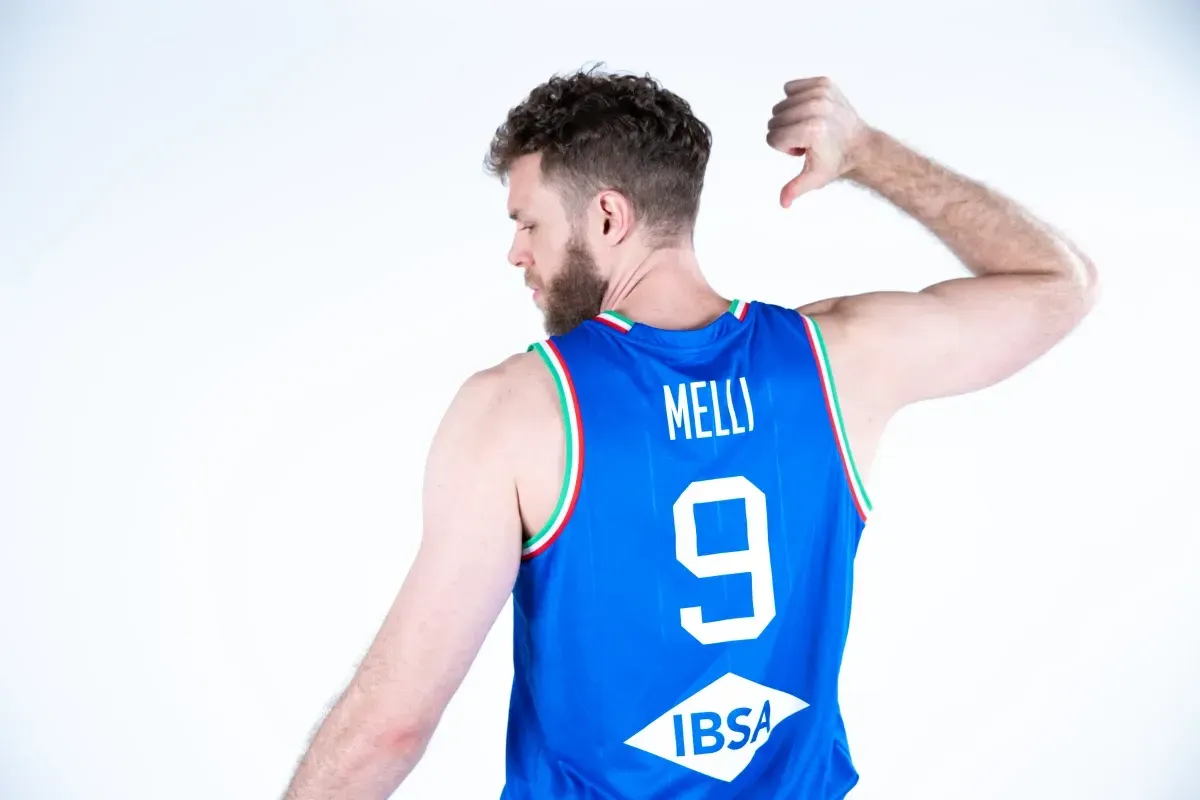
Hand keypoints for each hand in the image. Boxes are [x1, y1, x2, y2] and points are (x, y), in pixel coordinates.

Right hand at [767, 77, 869, 207]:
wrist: (859, 144)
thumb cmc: (835, 161)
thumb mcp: (814, 178)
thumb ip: (794, 188)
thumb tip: (784, 203)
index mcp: (811, 130)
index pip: (772, 137)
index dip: (784, 149)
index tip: (803, 150)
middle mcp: (816, 108)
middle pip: (774, 120)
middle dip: (786, 133)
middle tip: (808, 140)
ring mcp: (820, 93)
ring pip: (781, 105)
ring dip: (791, 118)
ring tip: (810, 127)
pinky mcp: (823, 83)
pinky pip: (791, 88)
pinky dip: (795, 100)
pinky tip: (810, 112)